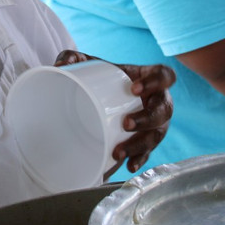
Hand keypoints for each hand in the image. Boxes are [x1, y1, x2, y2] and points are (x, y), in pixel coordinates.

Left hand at [54, 50, 174, 175]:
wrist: (98, 98)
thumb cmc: (101, 77)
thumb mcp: (86, 64)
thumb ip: (73, 59)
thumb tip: (59, 67)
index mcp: (148, 77)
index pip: (165, 75)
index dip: (156, 81)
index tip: (135, 88)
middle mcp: (157, 100)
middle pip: (164, 109)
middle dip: (148, 119)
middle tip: (126, 124)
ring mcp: (155, 122)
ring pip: (157, 134)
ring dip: (140, 144)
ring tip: (119, 151)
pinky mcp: (147, 141)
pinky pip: (149, 152)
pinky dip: (139, 159)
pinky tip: (129, 164)